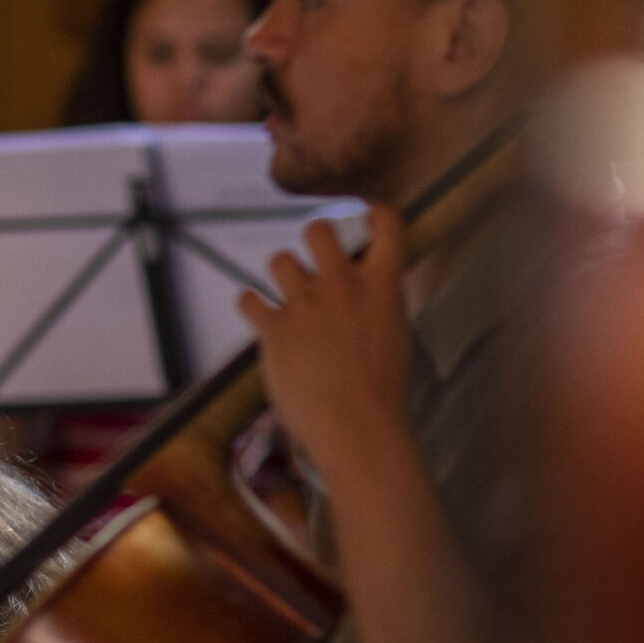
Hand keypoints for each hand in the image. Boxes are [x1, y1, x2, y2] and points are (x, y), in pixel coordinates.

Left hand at [236, 206, 412, 494]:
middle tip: (317, 265)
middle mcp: (342, 286)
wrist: (358, 428)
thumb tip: (364, 293)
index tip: (370, 217)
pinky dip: (251, 306)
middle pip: (317, 228)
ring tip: (291, 300)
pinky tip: (260, 316)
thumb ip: (377, 304)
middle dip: (315, 239)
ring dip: (284, 275)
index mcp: (383, 285)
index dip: (377, 213)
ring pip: (280, 259)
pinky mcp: (274, 330)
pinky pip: (248, 299)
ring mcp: (305, 305)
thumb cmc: (383, 392)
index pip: (387, 221)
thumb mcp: (395, 334)